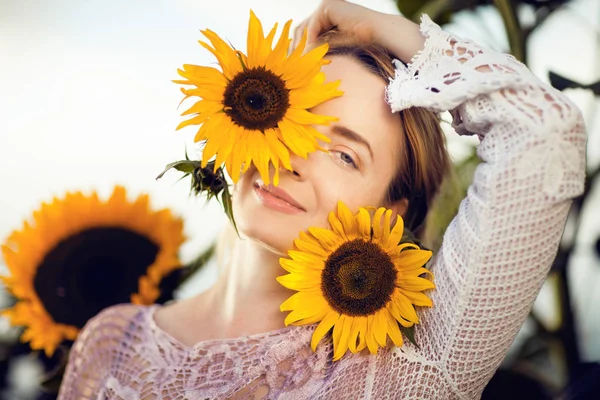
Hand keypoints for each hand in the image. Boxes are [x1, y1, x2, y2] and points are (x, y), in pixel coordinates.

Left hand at [292, 0, 425, 63]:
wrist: (382, 35)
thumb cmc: (364, 47)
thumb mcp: (337, 49)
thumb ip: (321, 52)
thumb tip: (302, 67)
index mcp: (326, 18)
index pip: (305, 33)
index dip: (298, 50)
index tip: (295, 68)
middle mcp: (325, 9)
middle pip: (301, 30)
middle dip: (296, 49)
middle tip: (292, 67)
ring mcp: (326, 6)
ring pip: (304, 28)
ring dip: (301, 48)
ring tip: (301, 65)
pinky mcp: (328, 7)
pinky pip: (312, 27)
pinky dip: (310, 42)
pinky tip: (311, 57)